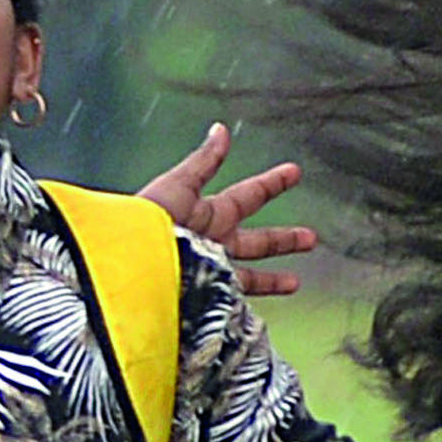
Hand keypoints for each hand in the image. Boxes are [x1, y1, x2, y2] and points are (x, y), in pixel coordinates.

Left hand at [139, 120, 322, 295]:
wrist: (129, 265)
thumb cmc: (148, 221)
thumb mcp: (179, 185)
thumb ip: (204, 161)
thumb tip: (221, 128)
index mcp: (209, 214)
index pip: (249, 196)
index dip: (272, 183)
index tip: (295, 171)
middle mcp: (213, 244)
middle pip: (256, 241)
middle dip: (284, 239)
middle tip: (312, 238)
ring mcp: (211, 273)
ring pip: (249, 276)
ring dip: (273, 279)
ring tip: (297, 283)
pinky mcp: (206, 300)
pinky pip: (233, 303)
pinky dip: (248, 305)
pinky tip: (260, 312)